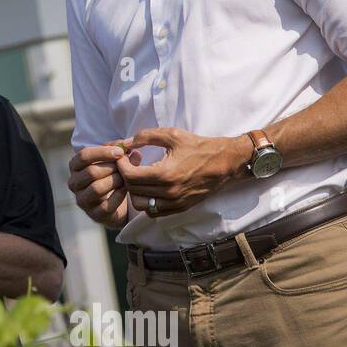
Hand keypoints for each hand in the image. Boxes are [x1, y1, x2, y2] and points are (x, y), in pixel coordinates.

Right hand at [68, 140, 134, 227]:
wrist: (114, 204)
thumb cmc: (111, 176)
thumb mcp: (112, 160)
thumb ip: (119, 151)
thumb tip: (130, 147)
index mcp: (75, 167)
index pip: (83, 156)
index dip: (103, 152)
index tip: (120, 152)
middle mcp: (74, 183)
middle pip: (91, 172)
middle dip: (112, 168)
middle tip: (126, 166)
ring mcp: (82, 200)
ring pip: (96, 188)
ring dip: (115, 181)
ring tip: (126, 178)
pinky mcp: (94, 214)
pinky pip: (106, 205)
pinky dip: (119, 195)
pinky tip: (126, 189)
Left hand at [118, 127, 251, 217]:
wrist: (225, 162)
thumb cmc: (198, 146)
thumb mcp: (172, 135)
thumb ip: (145, 136)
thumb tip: (125, 142)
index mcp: (166, 174)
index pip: (130, 176)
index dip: (121, 166)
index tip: (123, 157)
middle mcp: (169, 192)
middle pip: (132, 190)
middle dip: (125, 176)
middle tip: (130, 164)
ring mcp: (175, 203)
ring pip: (140, 204)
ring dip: (134, 191)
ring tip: (139, 176)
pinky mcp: (180, 208)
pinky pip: (153, 211)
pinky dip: (147, 202)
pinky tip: (150, 187)